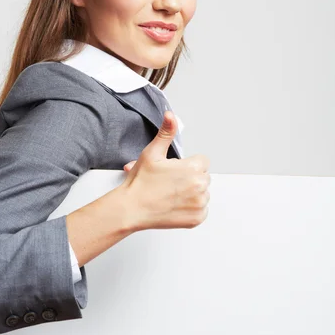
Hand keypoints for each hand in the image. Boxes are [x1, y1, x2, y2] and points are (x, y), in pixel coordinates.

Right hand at [120, 111, 210, 230]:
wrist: (131, 208)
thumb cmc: (140, 182)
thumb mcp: (152, 153)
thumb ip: (166, 133)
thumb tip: (171, 116)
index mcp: (193, 168)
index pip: (202, 161)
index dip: (187, 164)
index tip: (174, 170)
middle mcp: (200, 186)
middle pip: (203, 177)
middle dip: (190, 178)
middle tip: (170, 182)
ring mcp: (200, 204)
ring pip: (202, 193)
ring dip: (191, 193)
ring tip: (171, 194)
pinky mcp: (197, 218)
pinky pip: (201, 209)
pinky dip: (191, 208)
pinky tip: (174, 205)